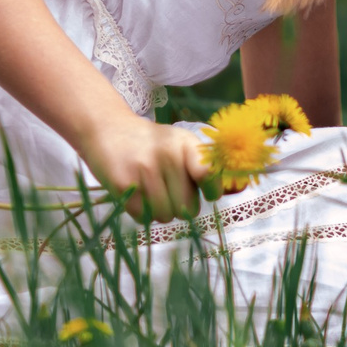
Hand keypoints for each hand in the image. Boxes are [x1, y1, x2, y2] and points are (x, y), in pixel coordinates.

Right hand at [80, 112, 205, 219]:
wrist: (108, 129)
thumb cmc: (152, 145)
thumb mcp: (181, 145)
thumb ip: (207, 167)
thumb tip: (239, 189)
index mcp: (186, 144)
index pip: (208, 175)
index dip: (211, 191)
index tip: (206, 193)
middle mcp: (167, 155)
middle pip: (188, 207)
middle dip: (180, 206)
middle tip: (166, 188)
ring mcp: (144, 169)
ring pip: (166, 216)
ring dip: (159, 211)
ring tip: (150, 190)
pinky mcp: (123, 183)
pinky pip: (144, 217)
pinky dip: (141, 213)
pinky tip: (136, 194)